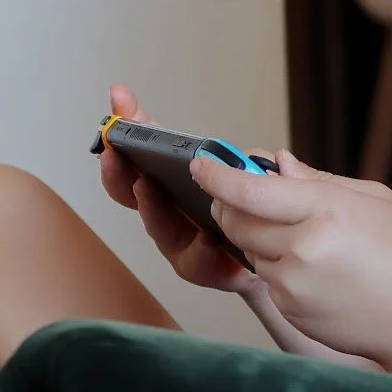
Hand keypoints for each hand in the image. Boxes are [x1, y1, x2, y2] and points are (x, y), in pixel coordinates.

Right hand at [97, 83, 257, 295]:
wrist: (281, 253)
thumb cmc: (248, 211)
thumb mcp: (229, 168)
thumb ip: (209, 147)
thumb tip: (201, 129)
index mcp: (169, 193)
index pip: (133, 165)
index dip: (118, 141)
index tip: (110, 122)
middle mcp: (170, 220)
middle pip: (132, 198)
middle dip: (119, 176)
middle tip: (115, 157)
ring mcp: (187, 247)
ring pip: (162, 232)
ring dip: (152, 211)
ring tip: (148, 189)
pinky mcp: (215, 269)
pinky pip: (201, 264)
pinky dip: (200, 252)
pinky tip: (205, 238)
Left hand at [192, 151, 391, 365]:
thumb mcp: (374, 200)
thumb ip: (318, 181)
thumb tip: (276, 163)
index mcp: (326, 211)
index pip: (250, 190)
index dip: (218, 174)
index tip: (200, 163)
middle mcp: (303, 248)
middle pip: (236, 220)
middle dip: (231, 205)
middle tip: (242, 195)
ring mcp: (294, 284)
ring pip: (250, 250)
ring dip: (259, 238)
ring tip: (306, 238)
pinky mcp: (291, 311)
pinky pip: (268, 279)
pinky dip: (278, 267)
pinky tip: (317, 270)